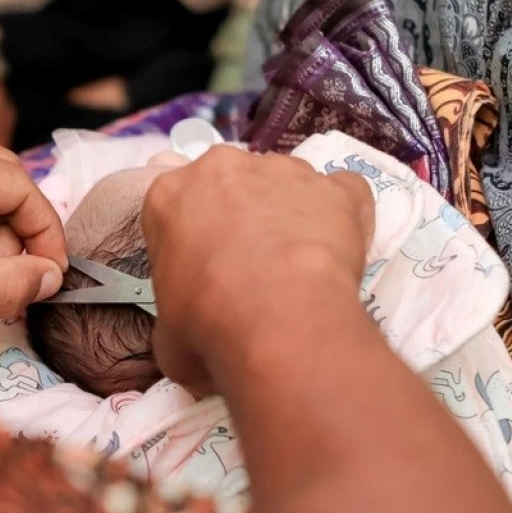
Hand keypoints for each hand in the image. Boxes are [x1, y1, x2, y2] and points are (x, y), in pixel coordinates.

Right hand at [139, 147, 373, 393]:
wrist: (276, 319)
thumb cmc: (205, 325)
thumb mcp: (167, 335)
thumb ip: (177, 320)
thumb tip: (190, 344)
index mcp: (168, 195)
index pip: (175, 208)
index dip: (191, 241)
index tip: (202, 271)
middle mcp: (221, 169)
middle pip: (229, 184)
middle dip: (238, 215)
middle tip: (249, 265)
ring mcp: (283, 171)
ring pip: (285, 183)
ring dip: (289, 212)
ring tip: (297, 263)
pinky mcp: (336, 188)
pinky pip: (343, 192)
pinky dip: (344, 215)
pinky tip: (339, 249)